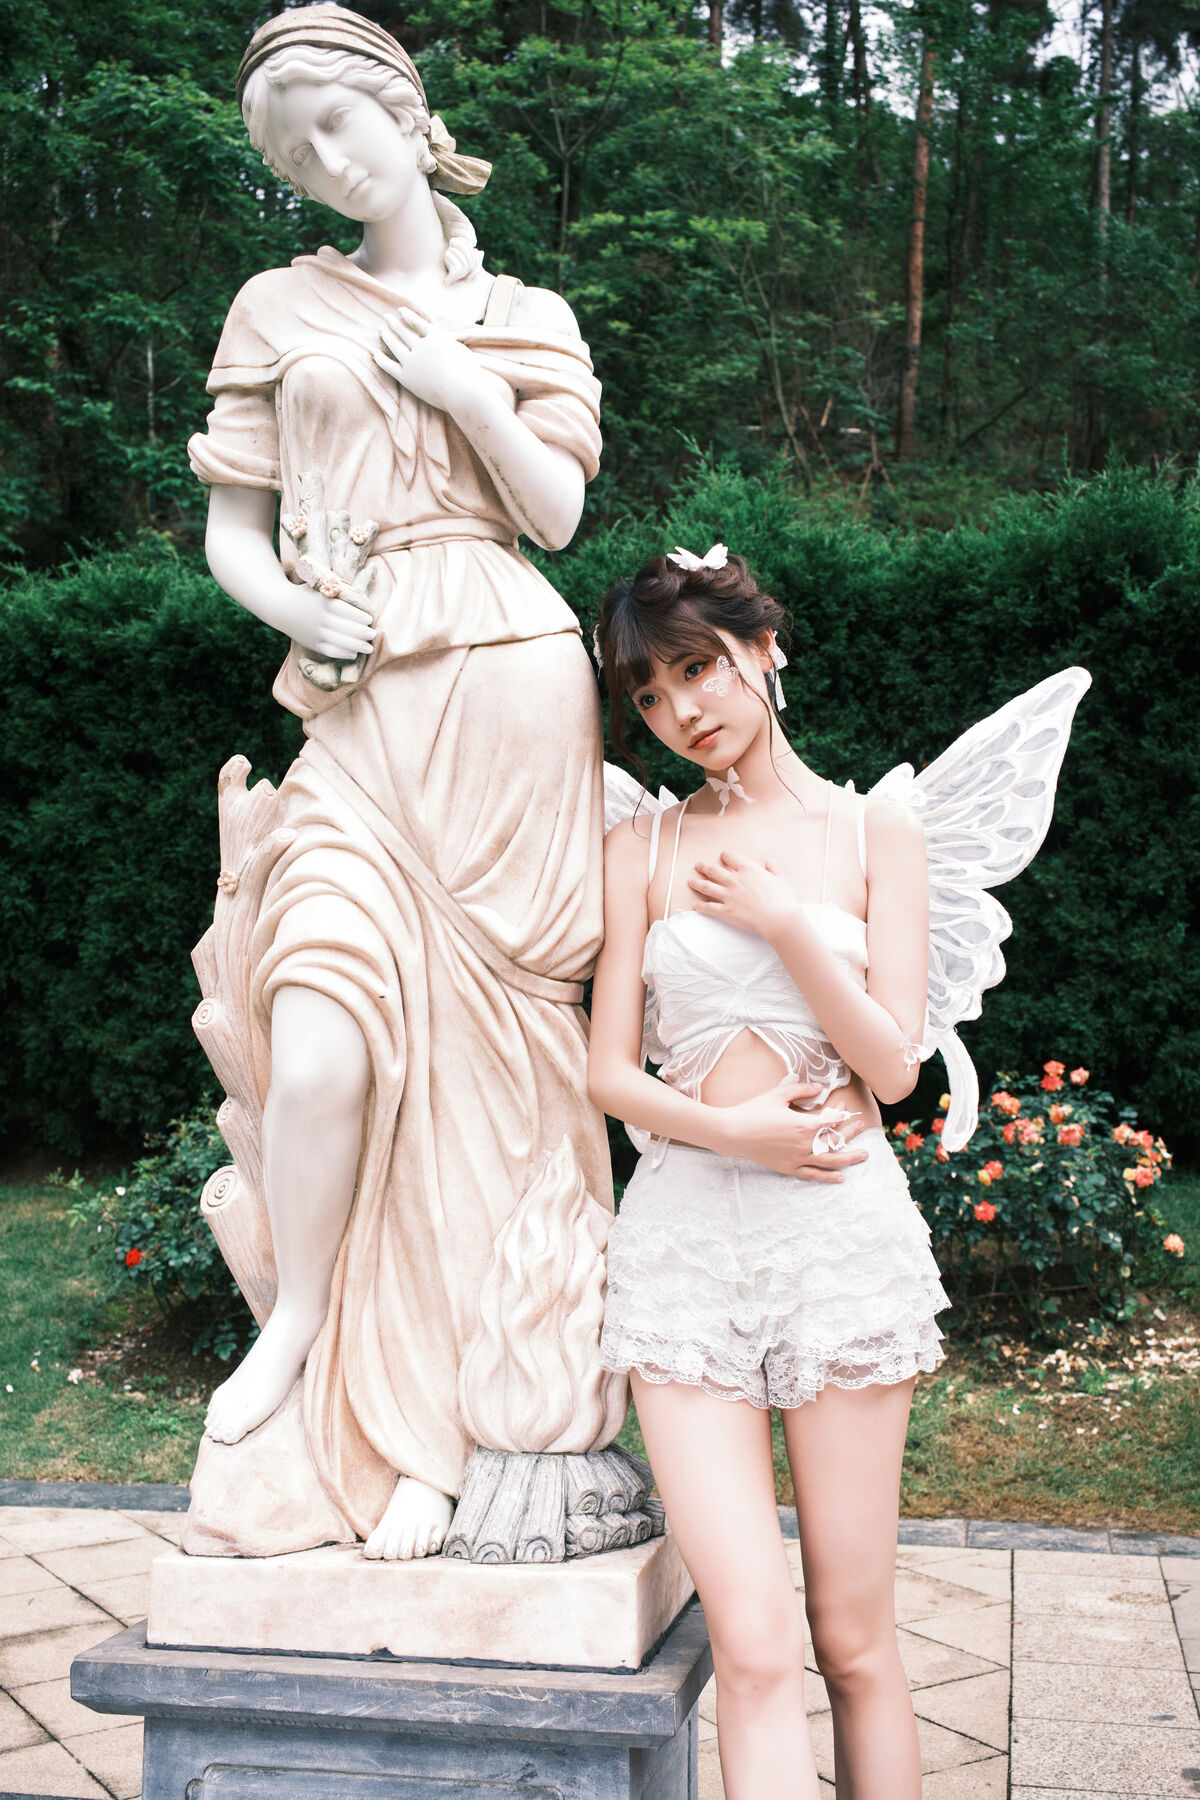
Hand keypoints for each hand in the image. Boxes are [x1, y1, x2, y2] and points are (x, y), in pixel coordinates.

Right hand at [286, 578, 375, 661]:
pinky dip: (343, 653)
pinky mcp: (311, 643)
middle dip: (362, 633)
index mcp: (323, 602)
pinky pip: (330, 651)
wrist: (280, 607)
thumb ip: (337, 589)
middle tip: (373, 634)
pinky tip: (354, 654)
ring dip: (357, 646)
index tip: (370, 619)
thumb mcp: (320, 587)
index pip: (347, 611)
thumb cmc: (307, 594)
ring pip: (340, 641)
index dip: (360, 617)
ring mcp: (315, 632)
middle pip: (346, 628)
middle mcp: (320, 618)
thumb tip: (361, 594)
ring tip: (369, 648)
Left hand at [375, 306, 480, 416]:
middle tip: (386, 317)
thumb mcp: (462, 352)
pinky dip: (380, 358)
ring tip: (381, 330)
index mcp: (436, 337)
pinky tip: (374, 352)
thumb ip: (451, 345)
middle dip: (394, 323)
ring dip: (386, 335)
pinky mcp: (407, 377)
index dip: (408, 316)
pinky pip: (389, 366)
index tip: (401, 310)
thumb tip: (450, 344)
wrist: (464, 391)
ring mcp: (412, 361)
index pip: (417, 322)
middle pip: (403, 331)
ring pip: (394, 344)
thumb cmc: (470, 374)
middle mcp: (421, 346)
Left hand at [689, 851, 800, 941]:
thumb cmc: (784, 899)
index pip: (730, 857)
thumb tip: (770, 861)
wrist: (779, 918)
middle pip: (713, 870)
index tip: (722, 856)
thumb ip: (774, 869)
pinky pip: (708, 907)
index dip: (725, 856)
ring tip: (690, 881)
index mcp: (748, 869)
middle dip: (703, 866)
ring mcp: (728, 896)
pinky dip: (700, 905)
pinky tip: (695, 904)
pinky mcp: (726, 911)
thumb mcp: (782, 879)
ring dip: (696, 883)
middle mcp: (735, 880)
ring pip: (707, 887)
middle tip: (697, 864)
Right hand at [715, 1079, 869, 1180]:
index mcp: (803, 1124)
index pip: (832, 1120)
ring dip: (849, 1158)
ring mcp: (797, 1158)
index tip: (845, 1106)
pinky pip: (812, 1174)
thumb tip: (819, 1088)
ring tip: (864, 1155)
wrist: (733, 1132)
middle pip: (835, 1140)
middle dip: (850, 1132)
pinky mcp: (788, 1167)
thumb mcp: (779, 1094)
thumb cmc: (754, 1111)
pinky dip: (828, 1177)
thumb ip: (802, 1090)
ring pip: (830, 1161)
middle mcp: (804, 1144)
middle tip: (861, 1126)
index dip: (841, 1112)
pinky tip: (841, 1177)